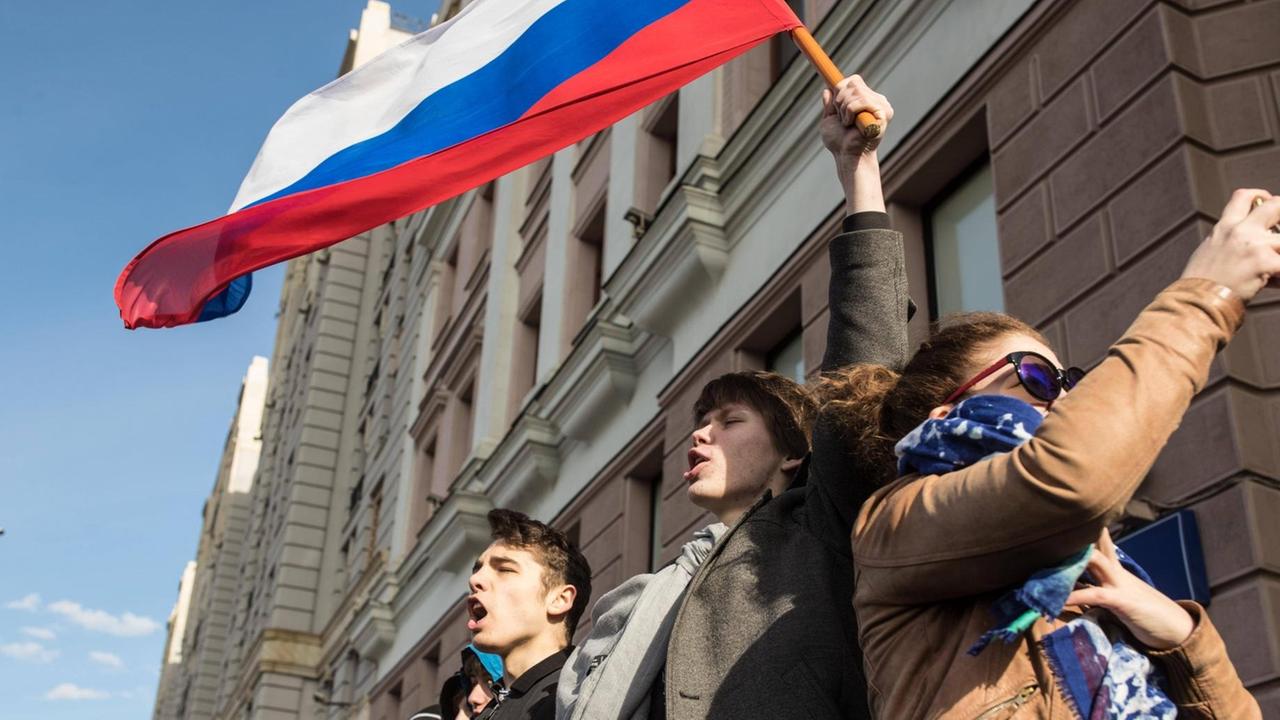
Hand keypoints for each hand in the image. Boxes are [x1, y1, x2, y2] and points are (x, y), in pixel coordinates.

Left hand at [820, 76, 891, 213]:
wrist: (846, 156)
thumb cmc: (838, 142)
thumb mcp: (830, 119)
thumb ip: (830, 104)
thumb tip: (827, 89)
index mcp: (866, 100)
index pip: (853, 80)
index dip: (840, 88)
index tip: (835, 105)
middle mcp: (877, 100)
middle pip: (853, 83)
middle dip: (839, 100)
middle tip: (842, 119)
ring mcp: (882, 106)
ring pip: (855, 91)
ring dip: (844, 109)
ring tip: (848, 124)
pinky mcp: (884, 113)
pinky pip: (861, 101)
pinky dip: (850, 112)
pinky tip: (852, 125)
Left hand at [1065, 529, 1193, 650]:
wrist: (1179, 630)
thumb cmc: (1148, 614)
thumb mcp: (1121, 598)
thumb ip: (1102, 590)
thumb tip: (1079, 589)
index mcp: (1116, 570)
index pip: (1099, 544)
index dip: (1084, 531)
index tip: (1065, 518)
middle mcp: (1117, 572)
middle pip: (1096, 544)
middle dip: (1077, 533)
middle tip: (1054, 521)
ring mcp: (1120, 585)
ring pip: (1096, 561)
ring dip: (1073, 558)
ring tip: (1047, 555)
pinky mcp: (1122, 602)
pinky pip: (1095, 596)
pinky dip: (1075, 597)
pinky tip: (1058, 600)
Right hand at [1181, 189, 1279, 300]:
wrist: (1196, 302)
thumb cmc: (1202, 284)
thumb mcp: (1209, 252)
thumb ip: (1229, 242)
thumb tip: (1250, 244)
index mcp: (1224, 227)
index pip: (1244, 196)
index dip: (1261, 196)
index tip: (1267, 202)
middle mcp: (1240, 231)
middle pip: (1275, 205)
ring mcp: (1254, 245)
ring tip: (1275, 270)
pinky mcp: (1265, 262)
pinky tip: (1276, 282)